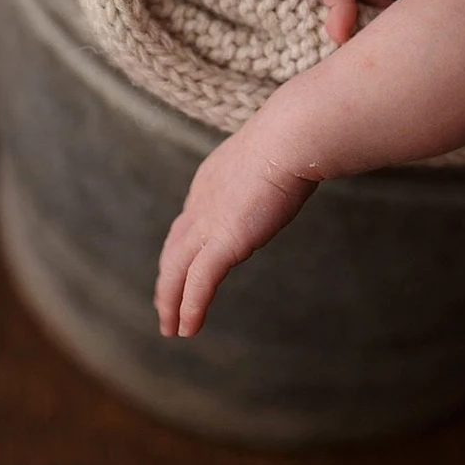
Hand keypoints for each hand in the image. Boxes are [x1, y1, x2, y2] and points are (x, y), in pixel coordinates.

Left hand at [154, 130, 318, 337]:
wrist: (291, 136)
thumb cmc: (295, 138)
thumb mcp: (277, 155)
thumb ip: (276, 168)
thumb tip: (301, 165)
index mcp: (210, 181)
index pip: (187, 222)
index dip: (181, 248)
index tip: (181, 266)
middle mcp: (200, 203)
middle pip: (173, 249)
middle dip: (167, 281)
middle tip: (164, 307)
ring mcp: (208, 223)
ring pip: (176, 271)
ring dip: (170, 302)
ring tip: (171, 328)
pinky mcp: (223, 241)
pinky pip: (199, 283)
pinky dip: (191, 307)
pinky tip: (188, 329)